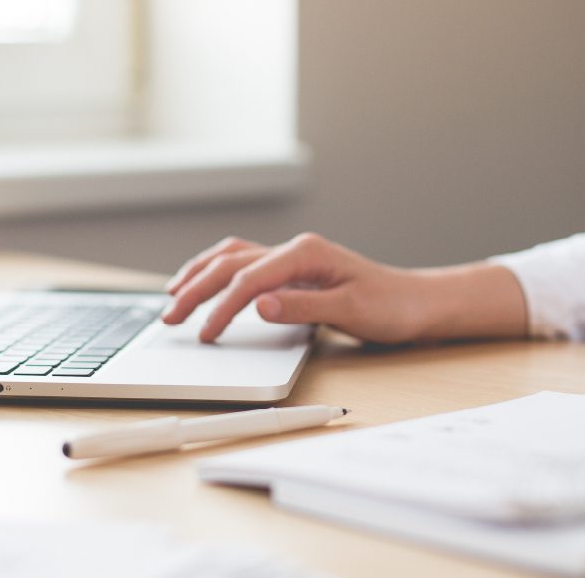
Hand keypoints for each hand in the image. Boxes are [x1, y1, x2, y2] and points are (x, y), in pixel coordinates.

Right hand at [162, 233, 424, 342]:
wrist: (415, 303)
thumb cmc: (390, 306)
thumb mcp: (350, 311)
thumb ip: (302, 307)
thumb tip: (258, 305)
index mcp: (306, 253)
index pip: (249, 279)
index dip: (221, 308)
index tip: (205, 334)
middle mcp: (295, 249)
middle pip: (231, 264)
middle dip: (195, 289)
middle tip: (170, 318)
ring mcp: (292, 257)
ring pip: (231, 257)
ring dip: (199, 274)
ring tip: (172, 295)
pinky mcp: (292, 270)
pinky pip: (244, 263)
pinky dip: (217, 272)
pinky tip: (205, 283)